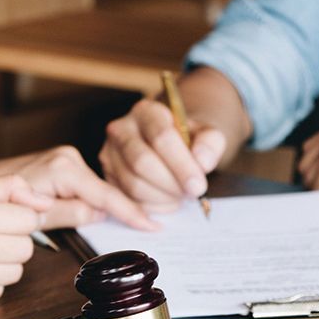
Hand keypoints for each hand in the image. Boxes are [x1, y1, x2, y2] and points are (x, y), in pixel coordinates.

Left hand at [0, 145, 156, 229]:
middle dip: (125, 209)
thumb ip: (66, 213)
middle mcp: (66, 159)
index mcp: (61, 168)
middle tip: (151, 227)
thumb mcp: (30, 216)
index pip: (104, 194)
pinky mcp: (61, 167)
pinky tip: (118, 213)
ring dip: (112, 207)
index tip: (151, 225)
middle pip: (105, 192)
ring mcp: (64, 161)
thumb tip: (98, 215)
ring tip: (140, 222)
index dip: (129, 211)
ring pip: (97, 191)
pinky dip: (99, 201)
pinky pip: (87, 187)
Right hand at [100, 99, 226, 211]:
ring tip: (180, 196)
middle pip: (142, 162)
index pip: (161, 136)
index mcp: (146, 111)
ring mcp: (109, 154)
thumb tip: (202, 163)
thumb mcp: (206, 134)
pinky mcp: (107, 176)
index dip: (181, 165)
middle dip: (170, 184)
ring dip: (162, 198)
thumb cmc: (187, 140)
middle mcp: (121, 129)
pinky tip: (167, 200)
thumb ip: (211, 143)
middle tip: (190, 194)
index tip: (198, 186)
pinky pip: (127, 199)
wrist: (168, 144)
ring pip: (133, 184)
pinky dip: (151, 206)